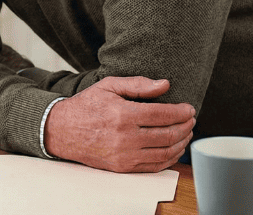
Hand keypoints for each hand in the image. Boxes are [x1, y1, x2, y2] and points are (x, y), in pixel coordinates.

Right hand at [45, 76, 195, 172]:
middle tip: (191, 120)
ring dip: (181, 143)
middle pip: (168, 134)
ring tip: (186, 133)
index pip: (164, 115)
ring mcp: (124, 155)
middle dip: (186, 127)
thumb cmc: (86, 106)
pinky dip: (170, 158)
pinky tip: (174, 148)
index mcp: (123, 114)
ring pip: (165, 152)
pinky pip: (154, 166)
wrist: (62, 130)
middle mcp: (125, 137)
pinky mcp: (122, 167)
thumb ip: (138, 84)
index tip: (190, 109)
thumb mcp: (109, 86)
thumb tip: (165, 84)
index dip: (182, 112)